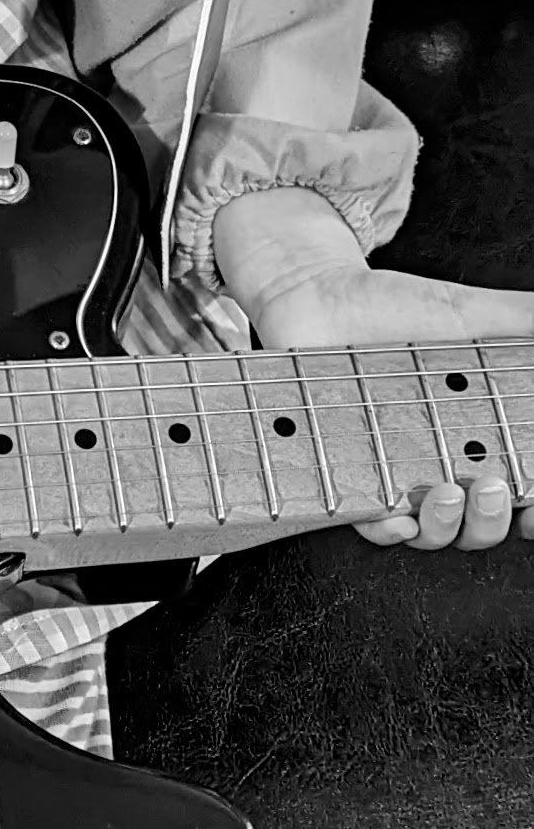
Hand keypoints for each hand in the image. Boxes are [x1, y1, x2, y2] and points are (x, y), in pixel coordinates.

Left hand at [215, 187, 533, 551]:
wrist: (314, 296)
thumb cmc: (392, 307)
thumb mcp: (473, 313)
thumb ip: (524, 322)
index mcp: (481, 432)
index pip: (522, 489)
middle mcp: (442, 459)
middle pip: (484, 523)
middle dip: (497, 521)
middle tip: (495, 486)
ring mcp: (395, 470)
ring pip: (434, 532)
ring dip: (451, 527)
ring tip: (450, 491)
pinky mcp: (347, 473)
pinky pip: (369, 521)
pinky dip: (390, 531)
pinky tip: (402, 518)